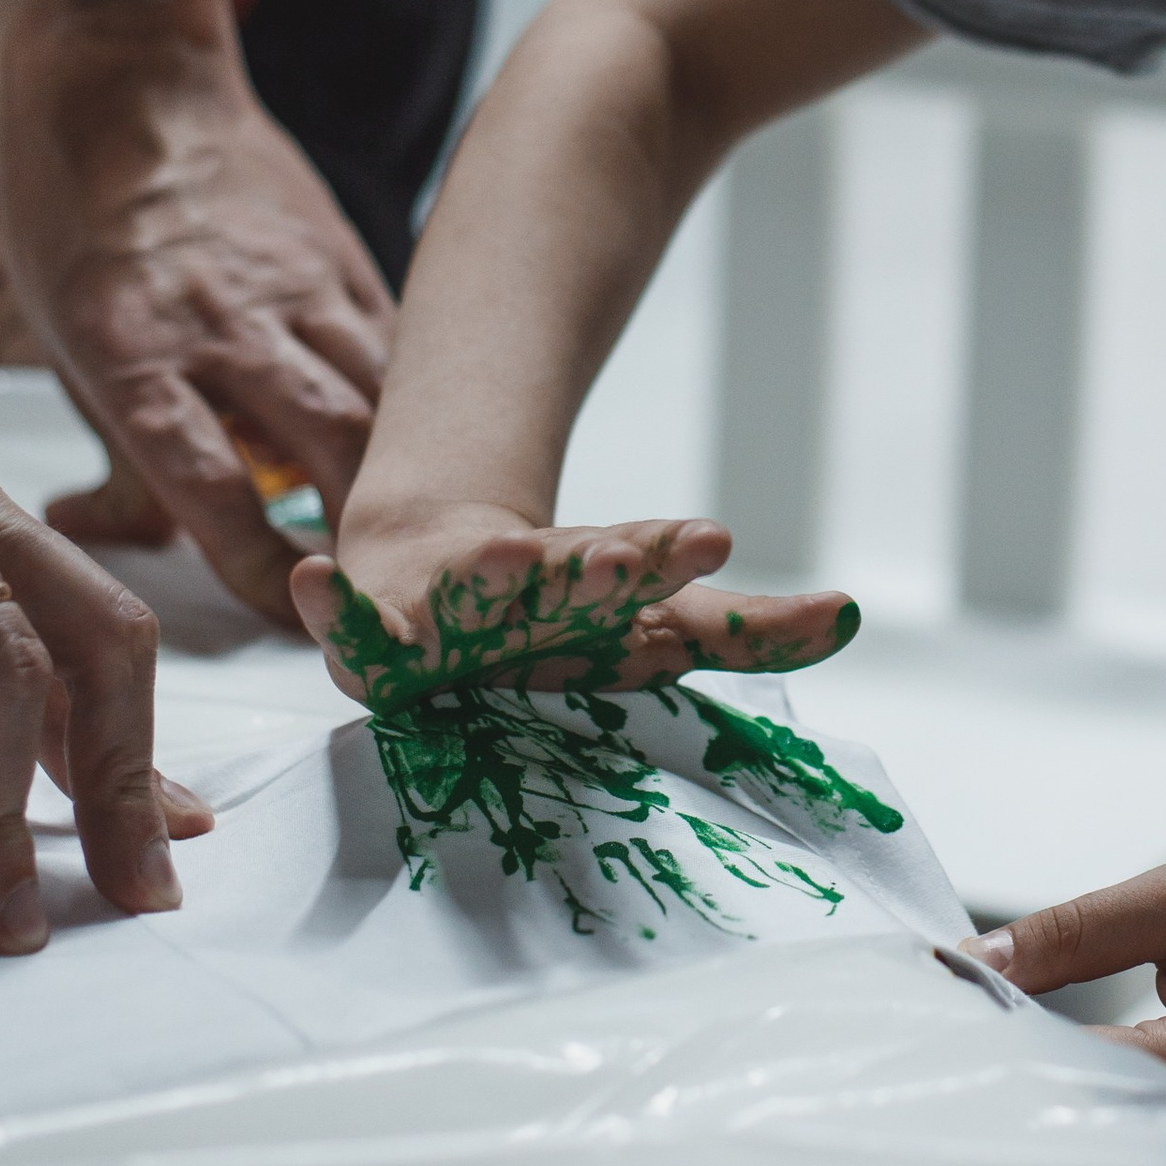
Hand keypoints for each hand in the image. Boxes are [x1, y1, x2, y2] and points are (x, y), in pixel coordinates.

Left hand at [0, 0, 393, 623]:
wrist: (121, 75)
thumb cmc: (71, 211)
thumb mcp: (63, 341)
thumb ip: (117, 452)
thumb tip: (126, 536)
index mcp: (133, 350)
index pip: (210, 485)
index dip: (256, 566)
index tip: (284, 615)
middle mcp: (224, 318)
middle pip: (331, 443)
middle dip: (366, 531)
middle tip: (378, 592)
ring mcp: (296, 282)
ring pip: (386, 394)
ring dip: (407, 473)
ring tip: (417, 534)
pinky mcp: (343, 254)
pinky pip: (397, 345)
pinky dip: (413, 404)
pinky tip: (421, 443)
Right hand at [294, 506, 857, 705]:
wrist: (425, 564)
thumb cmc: (557, 617)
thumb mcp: (654, 627)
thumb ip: (750, 628)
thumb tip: (855, 611)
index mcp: (591, 582)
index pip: (638, 564)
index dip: (668, 554)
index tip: (714, 537)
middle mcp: (521, 585)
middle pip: (564, 573)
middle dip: (597, 567)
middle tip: (630, 558)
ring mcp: (445, 602)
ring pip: (469, 591)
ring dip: (487, 578)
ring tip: (502, 562)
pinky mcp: (375, 628)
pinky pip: (349, 621)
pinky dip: (331, 604)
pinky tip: (311, 581)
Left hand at [971, 855, 1165, 1152]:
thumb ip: (1075, 933)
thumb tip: (969, 962)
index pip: (1072, 1077)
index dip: (998, 1048)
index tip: (936, 1021)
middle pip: (1086, 1134)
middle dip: (1018, 1090)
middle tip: (947, 1061)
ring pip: (1117, 1155)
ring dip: (1060, 1110)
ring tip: (1002, 1072)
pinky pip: (1154, 1158)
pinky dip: (1108, 1123)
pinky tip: (1067, 1091)